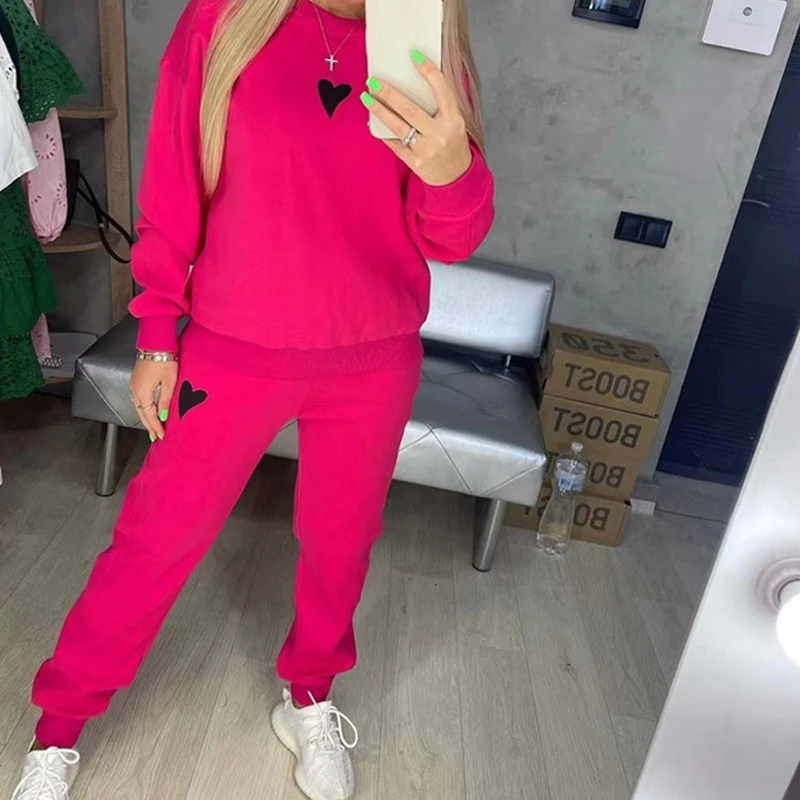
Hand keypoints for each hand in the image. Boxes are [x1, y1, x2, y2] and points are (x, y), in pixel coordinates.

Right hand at [130, 359, 177, 440]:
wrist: (156, 344)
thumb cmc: (164, 360)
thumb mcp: (169, 382)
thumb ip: (165, 400)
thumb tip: (163, 416)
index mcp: (143, 392)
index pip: (149, 415)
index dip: (156, 427)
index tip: (162, 436)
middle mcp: (135, 390)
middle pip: (142, 414)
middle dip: (149, 426)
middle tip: (156, 437)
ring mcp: (134, 385)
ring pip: (139, 408)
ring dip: (146, 419)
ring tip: (153, 428)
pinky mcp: (136, 381)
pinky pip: (139, 400)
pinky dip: (144, 409)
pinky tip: (149, 412)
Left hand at [362, 50, 472, 186]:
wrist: (456, 177)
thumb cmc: (453, 143)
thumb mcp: (455, 122)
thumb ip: (441, 104)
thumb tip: (414, 80)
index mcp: (454, 120)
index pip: (442, 90)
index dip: (428, 71)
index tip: (413, 55)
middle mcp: (440, 135)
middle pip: (410, 110)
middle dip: (389, 94)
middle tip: (373, 81)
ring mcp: (426, 150)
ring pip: (398, 127)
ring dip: (379, 111)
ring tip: (366, 98)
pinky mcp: (415, 163)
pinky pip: (394, 144)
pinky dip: (382, 131)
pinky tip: (372, 120)